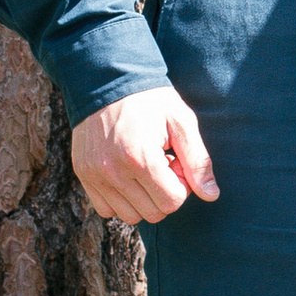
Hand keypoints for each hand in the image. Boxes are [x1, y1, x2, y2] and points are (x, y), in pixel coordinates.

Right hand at [69, 86, 216, 224]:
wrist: (107, 80)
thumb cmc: (150, 100)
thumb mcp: (181, 121)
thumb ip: (198, 160)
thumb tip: (211, 196)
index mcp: (140, 157)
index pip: (172, 202)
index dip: (183, 185)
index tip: (177, 161)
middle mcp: (113, 171)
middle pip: (153, 213)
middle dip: (165, 193)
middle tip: (164, 163)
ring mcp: (94, 176)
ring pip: (130, 216)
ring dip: (144, 199)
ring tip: (145, 168)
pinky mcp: (83, 176)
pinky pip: (106, 210)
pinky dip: (121, 200)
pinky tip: (128, 175)